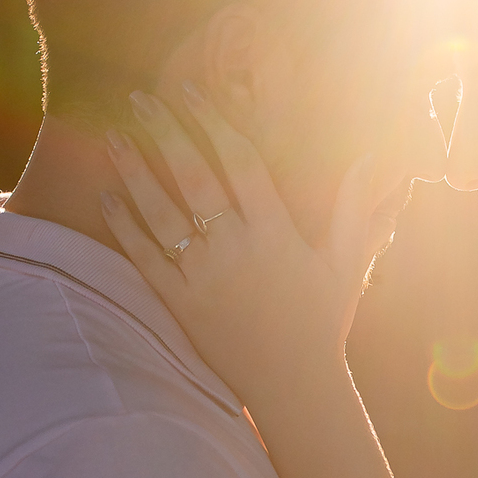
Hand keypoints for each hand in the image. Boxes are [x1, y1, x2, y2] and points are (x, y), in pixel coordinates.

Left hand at [100, 87, 380, 401]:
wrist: (294, 386)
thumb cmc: (323, 323)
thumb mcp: (346, 263)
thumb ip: (354, 208)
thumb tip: (370, 157)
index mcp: (276, 234)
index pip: (241, 163)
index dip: (214, 122)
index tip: (192, 91)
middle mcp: (236, 250)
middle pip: (194, 178)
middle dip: (165, 132)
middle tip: (140, 97)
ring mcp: (204, 278)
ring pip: (162, 214)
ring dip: (135, 171)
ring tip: (113, 135)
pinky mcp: (181, 305)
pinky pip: (145, 260)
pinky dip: (125, 228)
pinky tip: (107, 197)